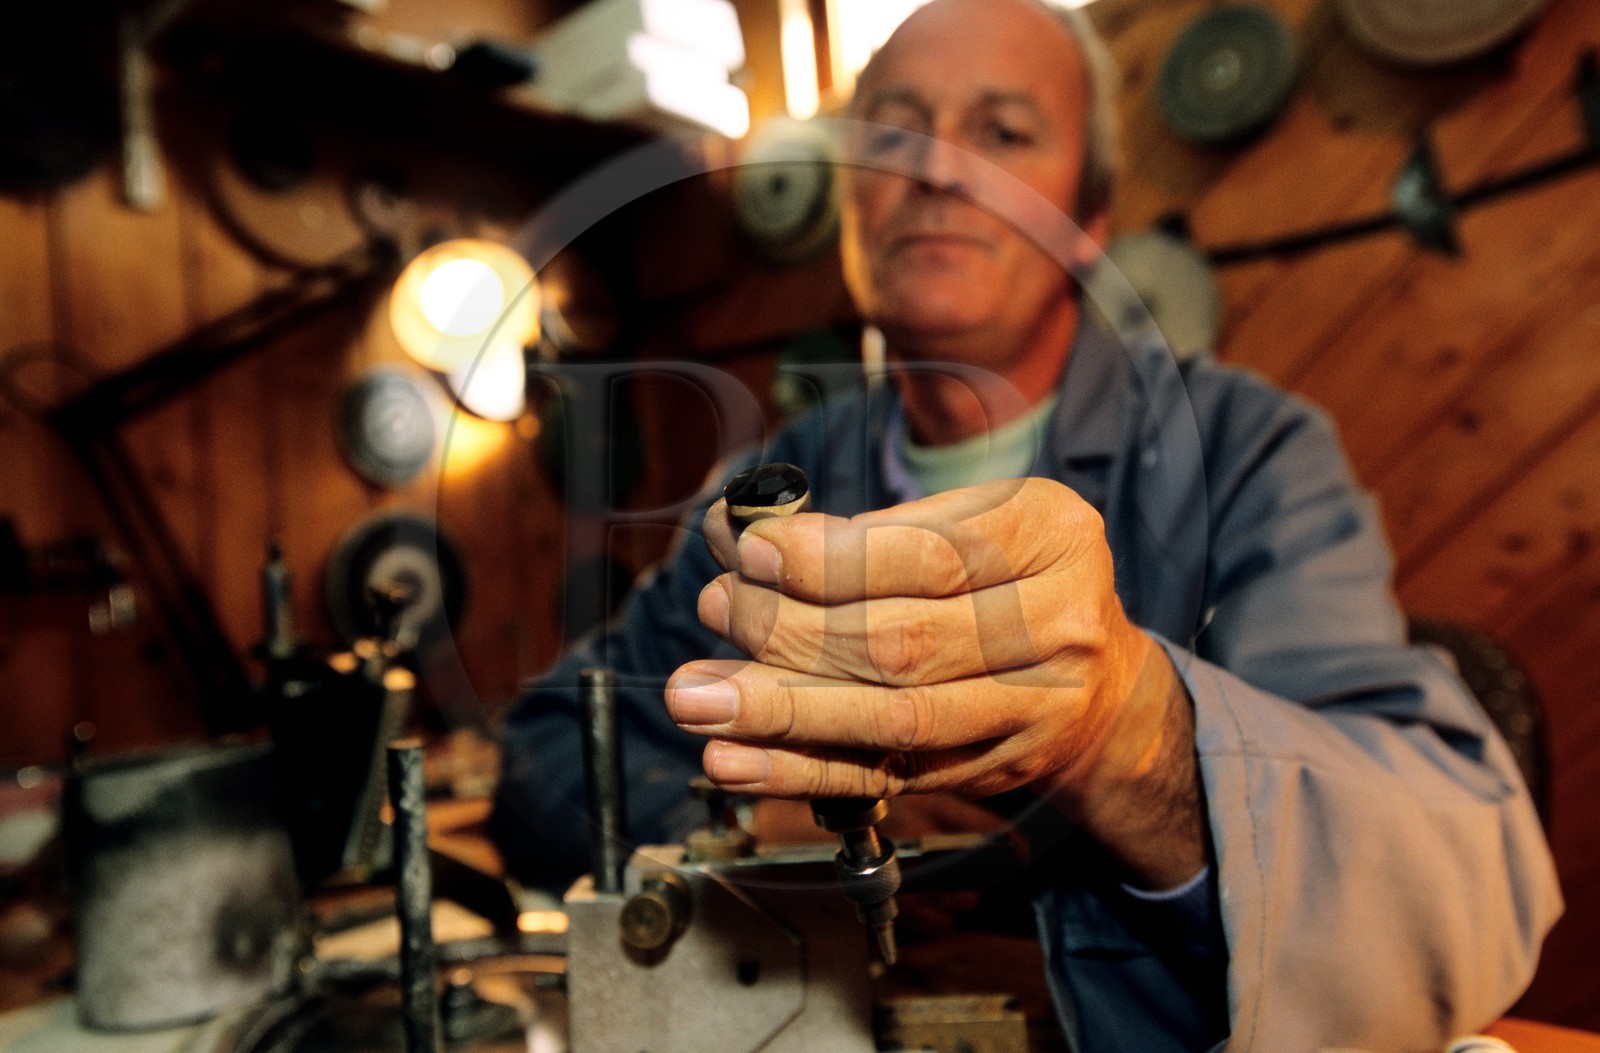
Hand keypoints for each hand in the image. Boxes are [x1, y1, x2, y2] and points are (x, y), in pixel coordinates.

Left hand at [666, 477, 1204, 886]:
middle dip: (789, 630)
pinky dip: (799, 770)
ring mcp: (1033, 711)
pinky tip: (735, 759)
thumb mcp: (973, 516)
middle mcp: (1058, 628)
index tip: (752, 552)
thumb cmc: (1015, 574)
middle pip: (905, 642)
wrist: (1102, 684)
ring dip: (782, 711)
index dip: (830, 561)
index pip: (930, 557)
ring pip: (895, 718)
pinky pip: (886, 776)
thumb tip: (745, 538)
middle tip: (716, 610)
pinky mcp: (991, 772)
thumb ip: (873, 529)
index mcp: (1052, 538)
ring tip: (698, 696)